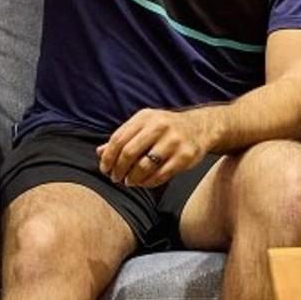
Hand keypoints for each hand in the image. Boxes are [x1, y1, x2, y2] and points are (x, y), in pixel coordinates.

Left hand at [99, 107, 219, 187]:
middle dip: (119, 169)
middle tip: (116, 178)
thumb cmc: (166, 128)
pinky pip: (161, 175)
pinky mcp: (185, 156)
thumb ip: (123, 138)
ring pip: (144, 166)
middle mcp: (159, 126)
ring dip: (133, 178)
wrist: (200, 127)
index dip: (108, 157)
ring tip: (130, 181)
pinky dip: (149, 182)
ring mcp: (174, 141)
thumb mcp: (144, 126)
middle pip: (129, 153)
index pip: (118, 139)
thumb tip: (100, 152)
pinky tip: (145, 182)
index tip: (105, 169)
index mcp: (145, 117)